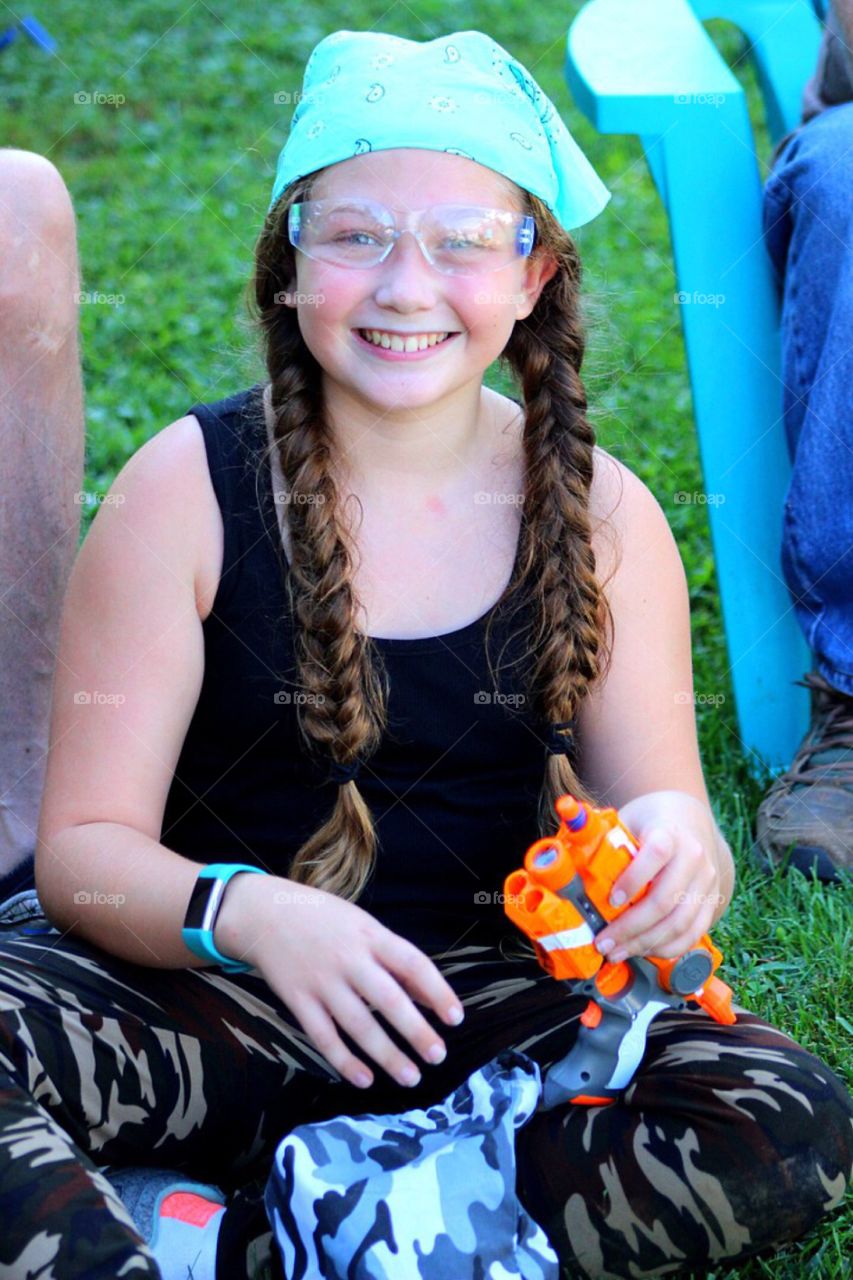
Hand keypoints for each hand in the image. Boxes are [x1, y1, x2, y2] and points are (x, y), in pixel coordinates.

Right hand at [215, 873, 464, 1090]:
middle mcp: (349, 959)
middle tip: (438, 1056)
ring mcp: (322, 981)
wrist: (266, 913)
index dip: (437, 991)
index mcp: (371, 935)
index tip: (455, 1018)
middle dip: (416, 1031)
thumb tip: (429, 997)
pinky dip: (344, 1060)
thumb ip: (395, 960)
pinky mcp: (298, 1000)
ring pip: (358, 1025)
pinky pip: (323, 1036)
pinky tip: (365, 1078)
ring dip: (386, 1055)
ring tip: (411, 1077)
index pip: (412, 964)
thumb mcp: (365, 926)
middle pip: (388, 1000)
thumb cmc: (326, 920)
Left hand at [593, 790, 729, 962]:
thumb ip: (606, 842)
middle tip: (604, 941)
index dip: (633, 879)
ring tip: (617, 952)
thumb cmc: (649, 826)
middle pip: (666, 900)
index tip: (611, 900)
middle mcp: (694, 858)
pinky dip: (665, 949)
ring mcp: (706, 882)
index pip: (656, 853)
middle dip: (631, 927)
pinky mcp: (711, 902)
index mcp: (670, 833)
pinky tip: (641, 951)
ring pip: (680, 923)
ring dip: (645, 944)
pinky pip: (692, 934)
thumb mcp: (628, 822)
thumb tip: (571, 867)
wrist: (689, 823)